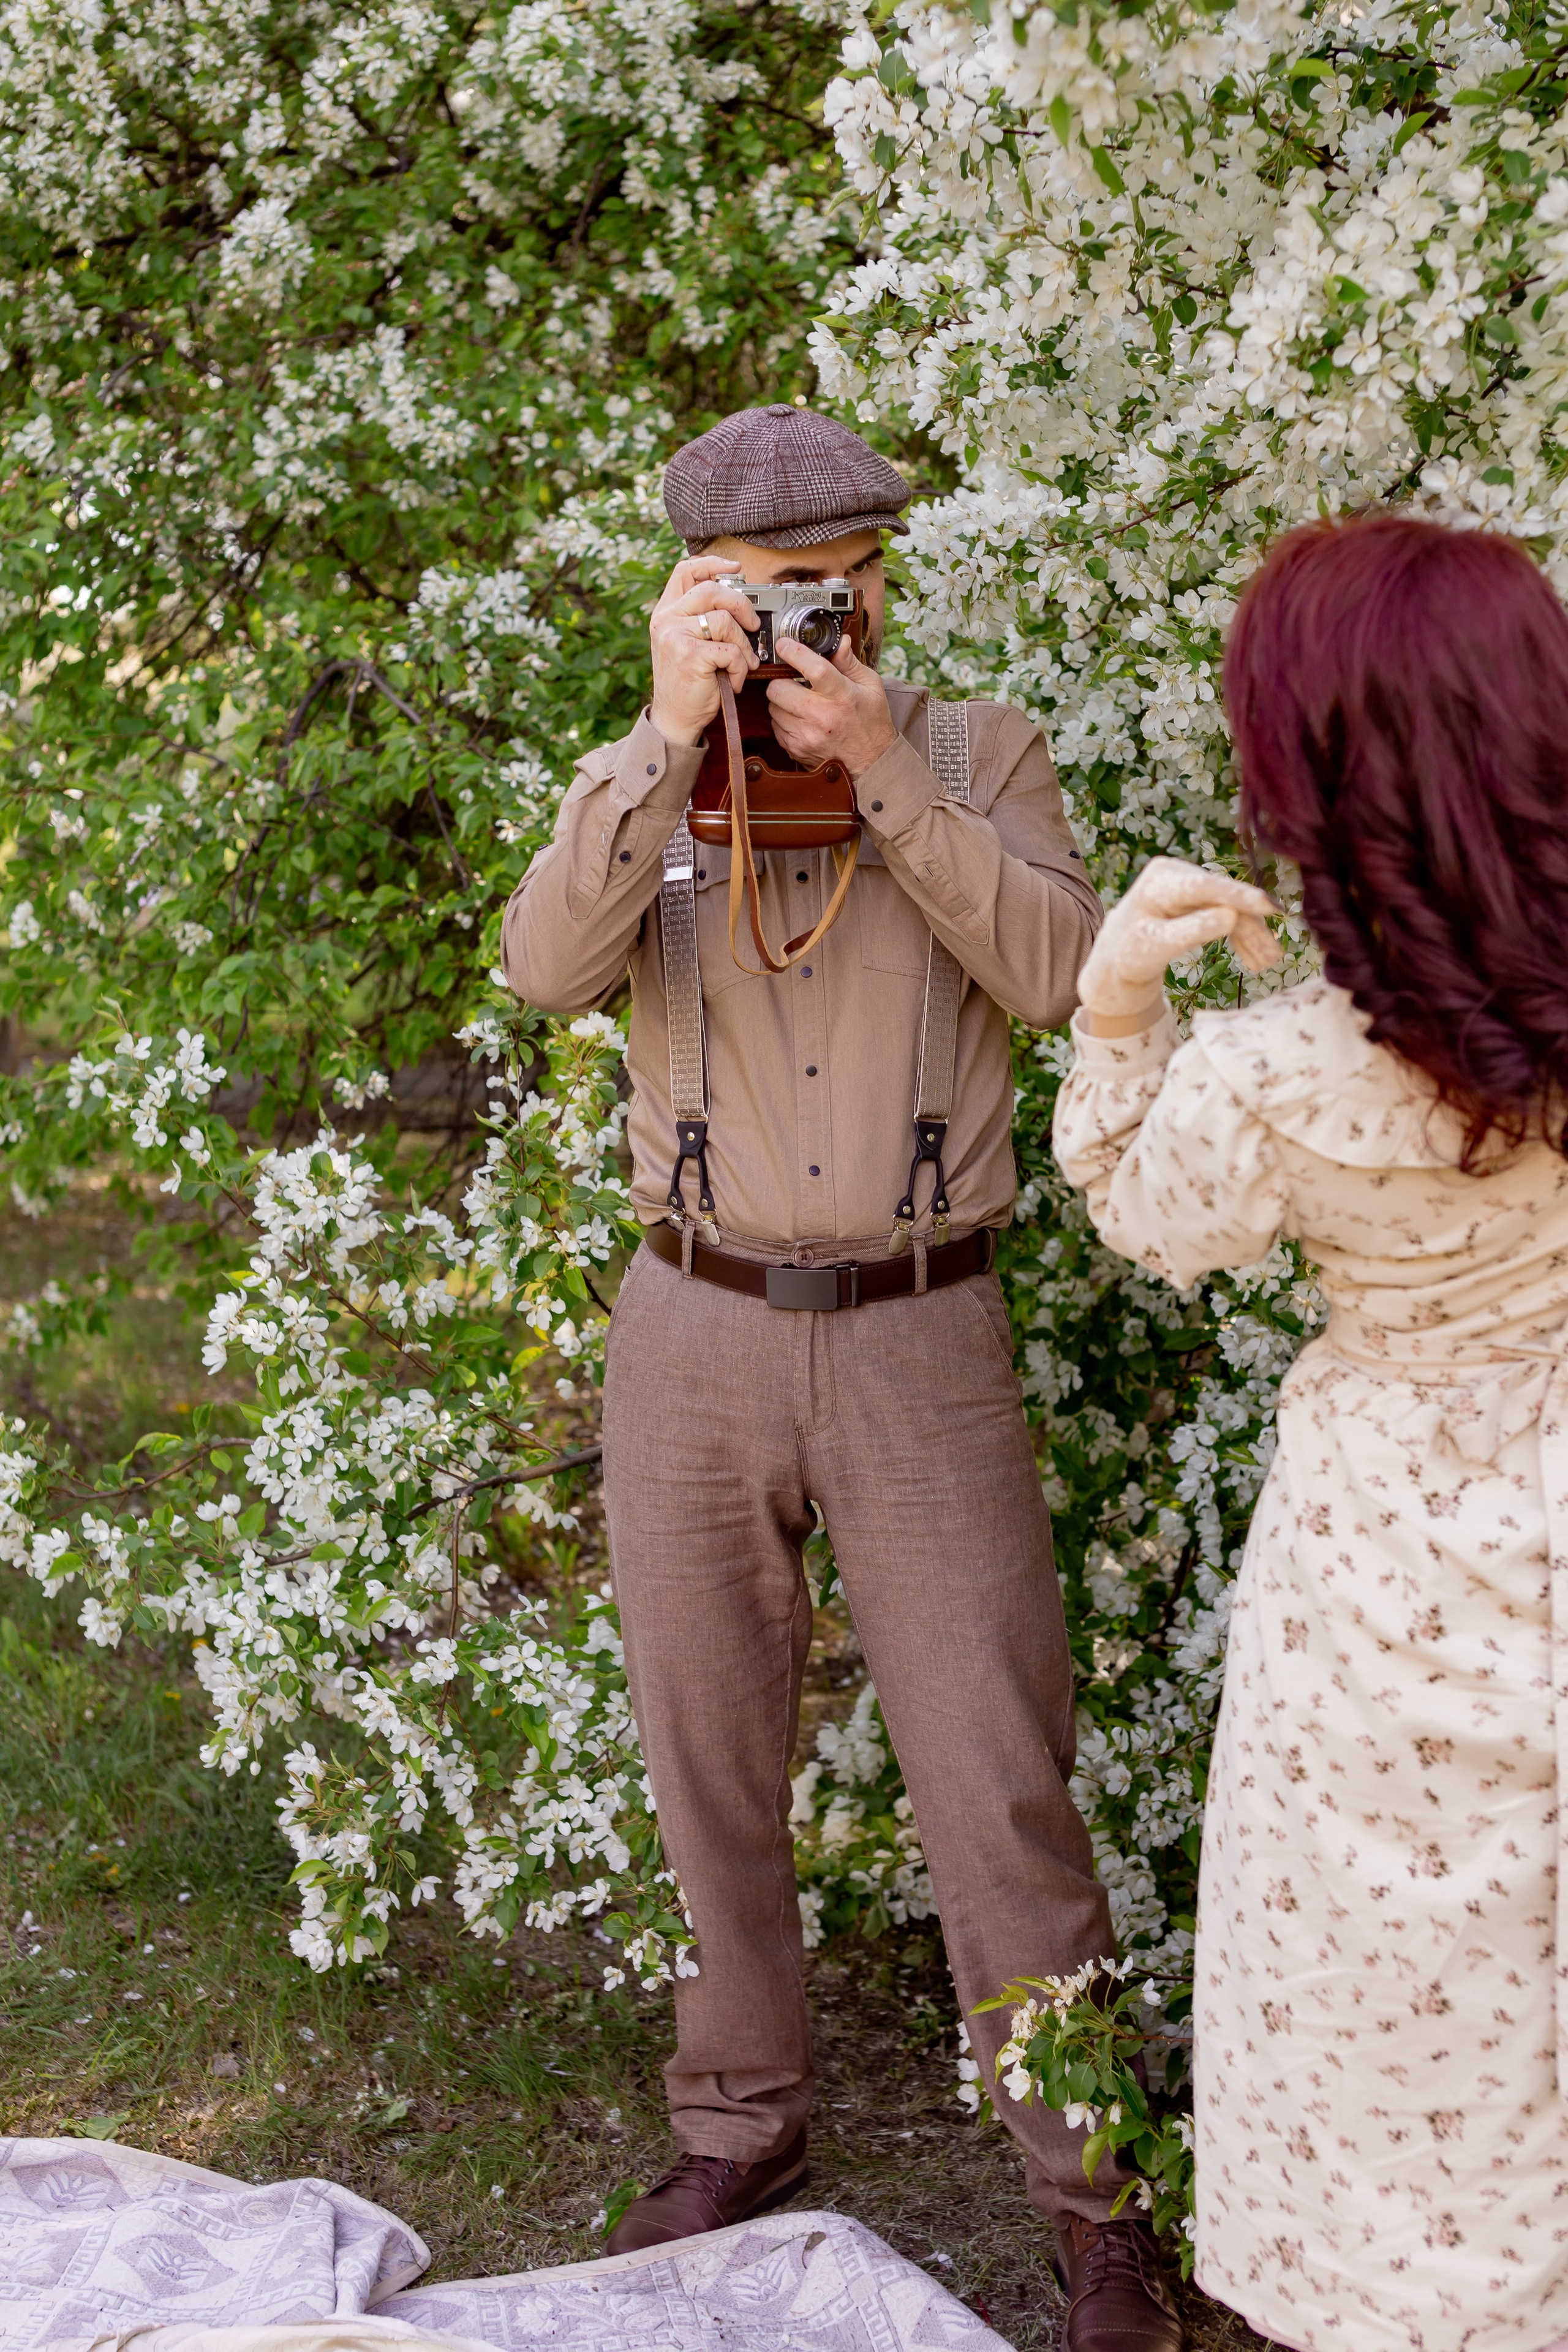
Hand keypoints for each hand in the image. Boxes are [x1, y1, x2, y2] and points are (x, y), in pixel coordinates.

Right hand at [648, 556, 760, 745]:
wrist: (675, 718)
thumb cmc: (688, 682)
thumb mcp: (686, 643)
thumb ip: (699, 618)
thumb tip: (734, 594)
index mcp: (666, 612)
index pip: (685, 570)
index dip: (712, 563)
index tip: (736, 569)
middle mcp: (666, 620)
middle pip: (712, 589)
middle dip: (741, 605)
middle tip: (752, 624)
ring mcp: (675, 636)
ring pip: (724, 621)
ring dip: (743, 646)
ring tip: (741, 664)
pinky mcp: (690, 655)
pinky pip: (730, 650)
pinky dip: (739, 667)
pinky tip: (732, 679)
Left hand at [765, 635, 897, 781]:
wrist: (871, 762)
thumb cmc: (871, 721)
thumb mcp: (870, 687)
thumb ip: (850, 663)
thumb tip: (839, 642)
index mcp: (842, 697)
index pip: (814, 669)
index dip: (794, 653)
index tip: (784, 645)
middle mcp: (822, 717)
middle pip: (778, 688)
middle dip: (782, 680)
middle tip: (793, 681)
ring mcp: (806, 736)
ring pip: (773, 707)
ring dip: (782, 701)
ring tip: (800, 702)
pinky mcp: (796, 749)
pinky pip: (775, 726)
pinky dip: (783, 720)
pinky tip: (800, 719)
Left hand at [1078, 856, 1281, 1032]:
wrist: (1118, 957)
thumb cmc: (1131, 955)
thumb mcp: (1155, 948)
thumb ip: (1190, 932)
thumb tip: (1231, 917)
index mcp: (1160, 881)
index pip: (1205, 887)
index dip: (1239, 897)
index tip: (1268, 907)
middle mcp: (1177, 872)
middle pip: (1223, 899)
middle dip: (1251, 927)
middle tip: (1273, 957)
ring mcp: (1189, 882)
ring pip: (1230, 907)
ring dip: (1251, 936)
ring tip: (1267, 963)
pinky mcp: (1199, 895)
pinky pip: (1228, 913)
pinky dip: (1242, 936)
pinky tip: (1255, 958)